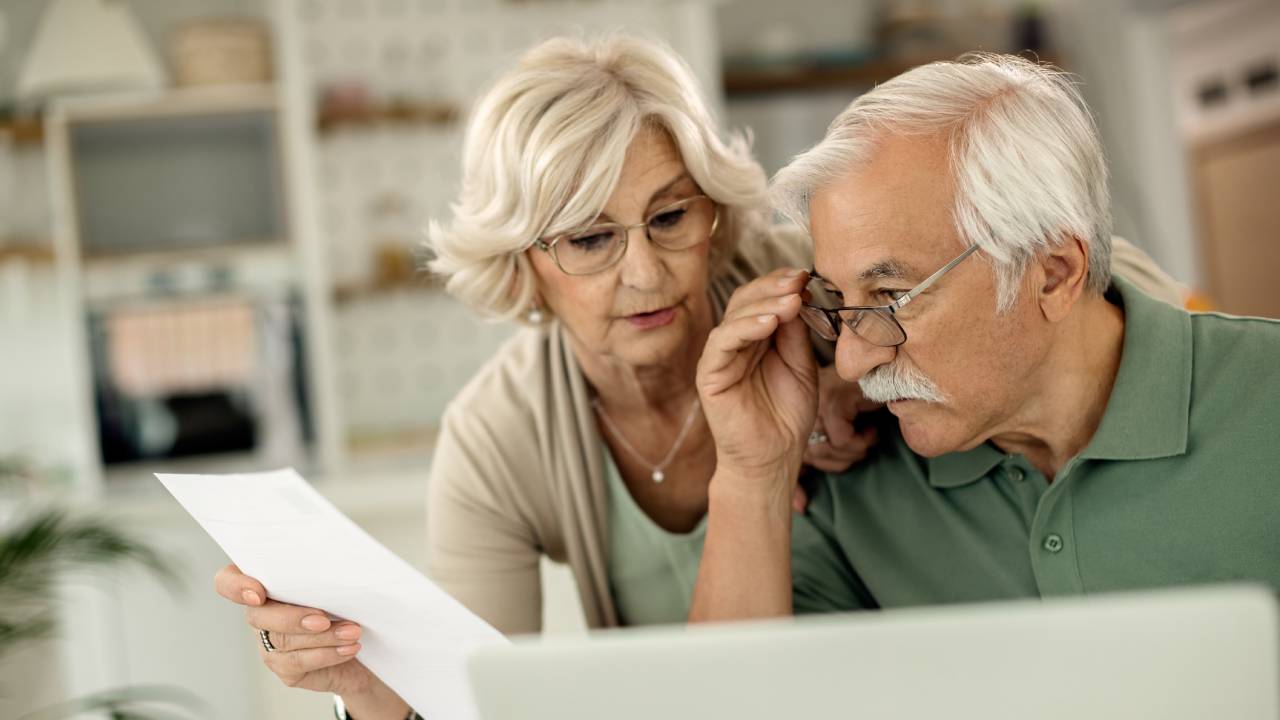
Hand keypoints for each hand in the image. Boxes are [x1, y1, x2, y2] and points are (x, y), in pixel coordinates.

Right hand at [214, 564, 376, 696]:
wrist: (365, 648)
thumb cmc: (347, 606)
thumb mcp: (335, 583)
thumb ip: (321, 575)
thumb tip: (335, 568)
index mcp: (266, 584)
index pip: (228, 581)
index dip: (235, 586)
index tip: (258, 594)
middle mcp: (262, 613)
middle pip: (258, 615)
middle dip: (292, 617)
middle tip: (324, 618)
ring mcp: (269, 643)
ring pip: (284, 640)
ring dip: (323, 636)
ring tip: (351, 631)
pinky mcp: (285, 668)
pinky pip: (298, 662)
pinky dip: (328, 653)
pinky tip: (349, 647)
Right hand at [697, 268, 817, 496]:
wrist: (774, 457)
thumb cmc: (787, 414)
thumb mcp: (801, 364)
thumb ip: (796, 333)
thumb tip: (800, 294)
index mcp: (756, 337)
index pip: (763, 298)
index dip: (781, 283)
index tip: (807, 275)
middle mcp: (735, 342)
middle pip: (746, 300)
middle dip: (773, 287)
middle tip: (799, 280)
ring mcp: (719, 357)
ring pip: (734, 316)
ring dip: (764, 304)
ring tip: (791, 301)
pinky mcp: (709, 374)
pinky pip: (722, 342)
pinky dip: (745, 328)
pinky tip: (769, 323)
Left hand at [795, 365, 882, 509]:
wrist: (887, 374)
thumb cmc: (864, 407)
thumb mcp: (835, 441)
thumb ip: (812, 469)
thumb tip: (799, 508)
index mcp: (795, 417)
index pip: (795, 459)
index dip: (811, 475)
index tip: (816, 489)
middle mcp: (801, 408)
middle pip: (813, 457)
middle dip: (843, 459)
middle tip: (862, 442)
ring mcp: (815, 402)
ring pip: (828, 450)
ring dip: (855, 450)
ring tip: (866, 434)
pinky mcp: (833, 400)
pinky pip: (842, 439)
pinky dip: (861, 441)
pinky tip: (870, 428)